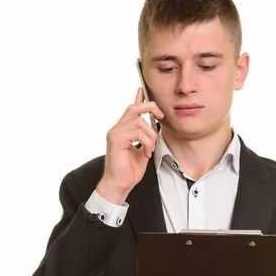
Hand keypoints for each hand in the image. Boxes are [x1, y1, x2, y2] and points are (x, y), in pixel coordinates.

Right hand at [97, 88, 163, 203]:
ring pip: (139, 122)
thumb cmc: (128, 172)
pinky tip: (145, 151)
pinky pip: (136, 132)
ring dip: (150, 136)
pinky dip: (145, 142)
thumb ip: (146, 140)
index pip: (131, 110)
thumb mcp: (142, 152)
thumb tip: (154, 131)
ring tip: (149, 148)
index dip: (138, 99)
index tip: (143, 91)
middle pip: (134, 108)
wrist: (120, 185)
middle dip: (150, 108)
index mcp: (122, 131)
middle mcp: (117, 129)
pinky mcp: (116, 139)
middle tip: (160, 116)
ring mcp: (115, 133)